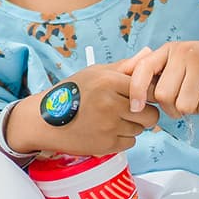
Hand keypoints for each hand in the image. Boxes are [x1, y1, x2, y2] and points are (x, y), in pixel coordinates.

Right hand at [7, 63, 159, 156]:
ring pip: (141, 130)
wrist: (47, 119)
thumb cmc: (72, 92)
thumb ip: (123, 66)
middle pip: (150, 114)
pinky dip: (123, 138)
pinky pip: (130, 142)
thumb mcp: (95, 72)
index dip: (148, 94)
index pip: (148, 90)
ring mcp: (109, 126)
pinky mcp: (106, 145)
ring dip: (132, 126)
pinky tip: (108, 130)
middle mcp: (110, 103)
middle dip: (144, 113)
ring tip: (113, 118)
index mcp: (108, 81)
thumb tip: (148, 53)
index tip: (143, 96)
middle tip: (130, 109)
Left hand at [118, 34, 198, 117]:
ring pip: (184, 106)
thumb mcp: (182, 61)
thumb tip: (132, 91)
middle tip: (188, 101)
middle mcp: (183, 53)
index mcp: (170, 50)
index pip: (142, 69)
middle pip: (163, 96)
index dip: (135, 91)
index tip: (135, 108)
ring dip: (194, 109)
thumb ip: (161, 73)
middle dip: (173, 108)